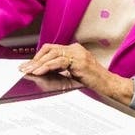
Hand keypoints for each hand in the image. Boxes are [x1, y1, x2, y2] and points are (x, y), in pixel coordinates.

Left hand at [20, 43, 134, 105]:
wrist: (110, 86)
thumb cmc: (95, 82)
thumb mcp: (75, 73)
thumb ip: (62, 69)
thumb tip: (44, 71)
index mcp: (74, 50)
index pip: (51, 49)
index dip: (38, 56)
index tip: (28, 65)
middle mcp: (76, 49)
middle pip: (49, 49)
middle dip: (35, 59)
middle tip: (24, 68)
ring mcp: (78, 54)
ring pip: (52, 54)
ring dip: (38, 63)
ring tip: (29, 71)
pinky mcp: (79, 62)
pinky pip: (59, 62)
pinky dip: (46, 66)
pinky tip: (39, 72)